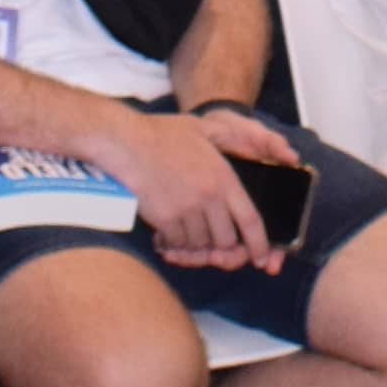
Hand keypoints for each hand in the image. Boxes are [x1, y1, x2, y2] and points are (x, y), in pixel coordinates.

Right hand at [106, 109, 284, 273]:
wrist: (125, 142)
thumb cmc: (162, 133)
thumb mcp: (203, 129)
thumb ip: (230, 139)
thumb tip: (255, 146)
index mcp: (223, 177)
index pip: (250, 220)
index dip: (259, 244)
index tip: (260, 257)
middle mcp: (208, 196)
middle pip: (226, 239)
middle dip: (221, 243)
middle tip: (209, 237)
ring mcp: (185, 210)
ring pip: (201, 244)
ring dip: (195, 241)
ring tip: (184, 225)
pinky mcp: (164, 219)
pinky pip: (177, 243)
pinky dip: (174, 242)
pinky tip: (166, 229)